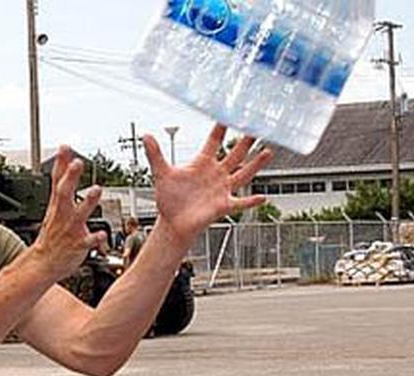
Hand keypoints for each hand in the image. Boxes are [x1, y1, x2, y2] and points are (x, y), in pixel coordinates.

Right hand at [32, 146, 106, 278]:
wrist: (44, 262)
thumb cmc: (53, 233)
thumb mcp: (53, 205)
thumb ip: (62, 181)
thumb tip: (65, 158)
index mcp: (58, 204)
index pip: (58, 180)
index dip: (61, 163)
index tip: (65, 148)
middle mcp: (64, 214)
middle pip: (65, 192)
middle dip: (71, 177)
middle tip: (77, 163)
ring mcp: (70, 228)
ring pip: (79, 213)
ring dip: (87, 201)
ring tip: (96, 190)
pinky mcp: (78, 244)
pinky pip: (87, 241)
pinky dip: (95, 238)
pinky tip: (103, 234)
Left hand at [144, 124, 272, 246]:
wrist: (172, 223)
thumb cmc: (169, 199)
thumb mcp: (162, 173)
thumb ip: (155, 154)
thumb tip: (145, 135)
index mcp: (202, 163)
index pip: (214, 141)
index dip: (221, 128)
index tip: (230, 113)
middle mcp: (216, 174)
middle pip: (235, 154)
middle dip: (245, 141)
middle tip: (257, 127)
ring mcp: (221, 189)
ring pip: (243, 174)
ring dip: (255, 164)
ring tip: (268, 151)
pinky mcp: (223, 206)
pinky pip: (240, 203)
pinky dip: (250, 202)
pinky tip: (261, 197)